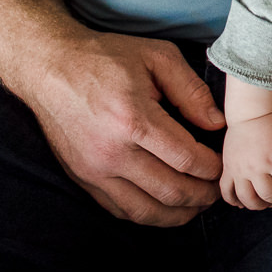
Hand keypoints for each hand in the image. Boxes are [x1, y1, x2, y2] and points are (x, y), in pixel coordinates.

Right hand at [7, 30, 224, 226]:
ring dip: (179, 213)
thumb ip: (191, 91)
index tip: (222, 164)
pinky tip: (166, 205)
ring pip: (146, 210)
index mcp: (134, 120)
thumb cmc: (106, 57)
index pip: (186, 159)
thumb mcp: (157, 57)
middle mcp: (112, 152)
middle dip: (202, 195)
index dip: (212, 168)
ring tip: (197, 203)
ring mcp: (94, 170)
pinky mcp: (82, 178)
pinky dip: (149, 214)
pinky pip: (120, 210)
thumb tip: (216, 124)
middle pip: (171, 191)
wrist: (49, 67)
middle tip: (217, 188)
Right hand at [220, 112, 271, 210]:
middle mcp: (254, 168)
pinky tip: (242, 203)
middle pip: (268, 195)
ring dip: (258, 205)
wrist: (249, 114)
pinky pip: (226, 192)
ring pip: (247, 199)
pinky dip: (233, 201)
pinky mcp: (227, 170)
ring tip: (264, 201)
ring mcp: (239, 170)